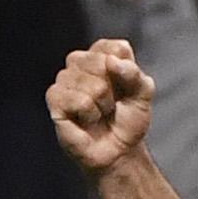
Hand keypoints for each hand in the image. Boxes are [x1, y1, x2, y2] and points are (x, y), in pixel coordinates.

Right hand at [47, 38, 155, 176]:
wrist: (118, 150)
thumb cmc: (127, 121)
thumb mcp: (143, 94)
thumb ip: (134, 74)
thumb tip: (112, 61)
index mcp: (102, 54)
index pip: (116, 48)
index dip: (127, 73)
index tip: (126, 90)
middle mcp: (80, 62)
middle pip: (102, 62)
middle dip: (114, 90)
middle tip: (110, 105)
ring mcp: (64, 79)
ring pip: (93, 85)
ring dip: (102, 106)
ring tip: (98, 113)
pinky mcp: (54, 98)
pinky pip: (79, 100)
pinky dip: (89, 114)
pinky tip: (86, 119)